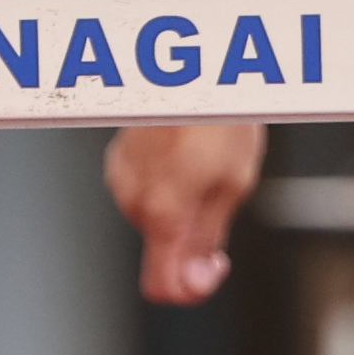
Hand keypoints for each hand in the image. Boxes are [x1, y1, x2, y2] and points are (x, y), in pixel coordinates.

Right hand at [112, 119, 266, 303]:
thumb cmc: (217, 113)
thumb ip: (210, 235)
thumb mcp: (234, 181)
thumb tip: (196, 277)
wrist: (190, 64)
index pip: (161, 286)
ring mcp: (121, 176)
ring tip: (210, 158)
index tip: (214, 266)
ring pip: (154, 217)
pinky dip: (167, 182)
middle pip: (162, 247)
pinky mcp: (119, 157)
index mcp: (162, 213)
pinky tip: (190, 148)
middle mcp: (132, 200)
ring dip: (182, 203)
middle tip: (224, 190)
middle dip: (193, 234)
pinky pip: (144, 188)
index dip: (191, 290)